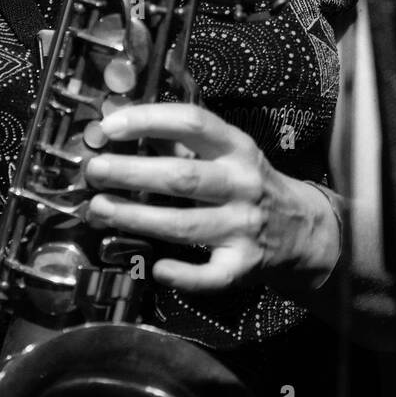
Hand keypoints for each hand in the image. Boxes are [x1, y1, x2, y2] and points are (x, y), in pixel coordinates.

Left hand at [82, 103, 340, 295]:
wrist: (300, 228)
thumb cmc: (248, 183)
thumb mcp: (228, 154)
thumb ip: (182, 144)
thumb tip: (121, 129)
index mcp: (238, 148)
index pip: (193, 123)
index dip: (149, 120)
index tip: (110, 125)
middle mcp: (243, 184)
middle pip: (182, 177)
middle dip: (132, 173)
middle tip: (95, 171)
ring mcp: (244, 227)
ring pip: (184, 225)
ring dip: (137, 217)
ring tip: (100, 209)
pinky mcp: (243, 266)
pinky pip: (209, 276)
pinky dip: (181, 274)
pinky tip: (155, 268)